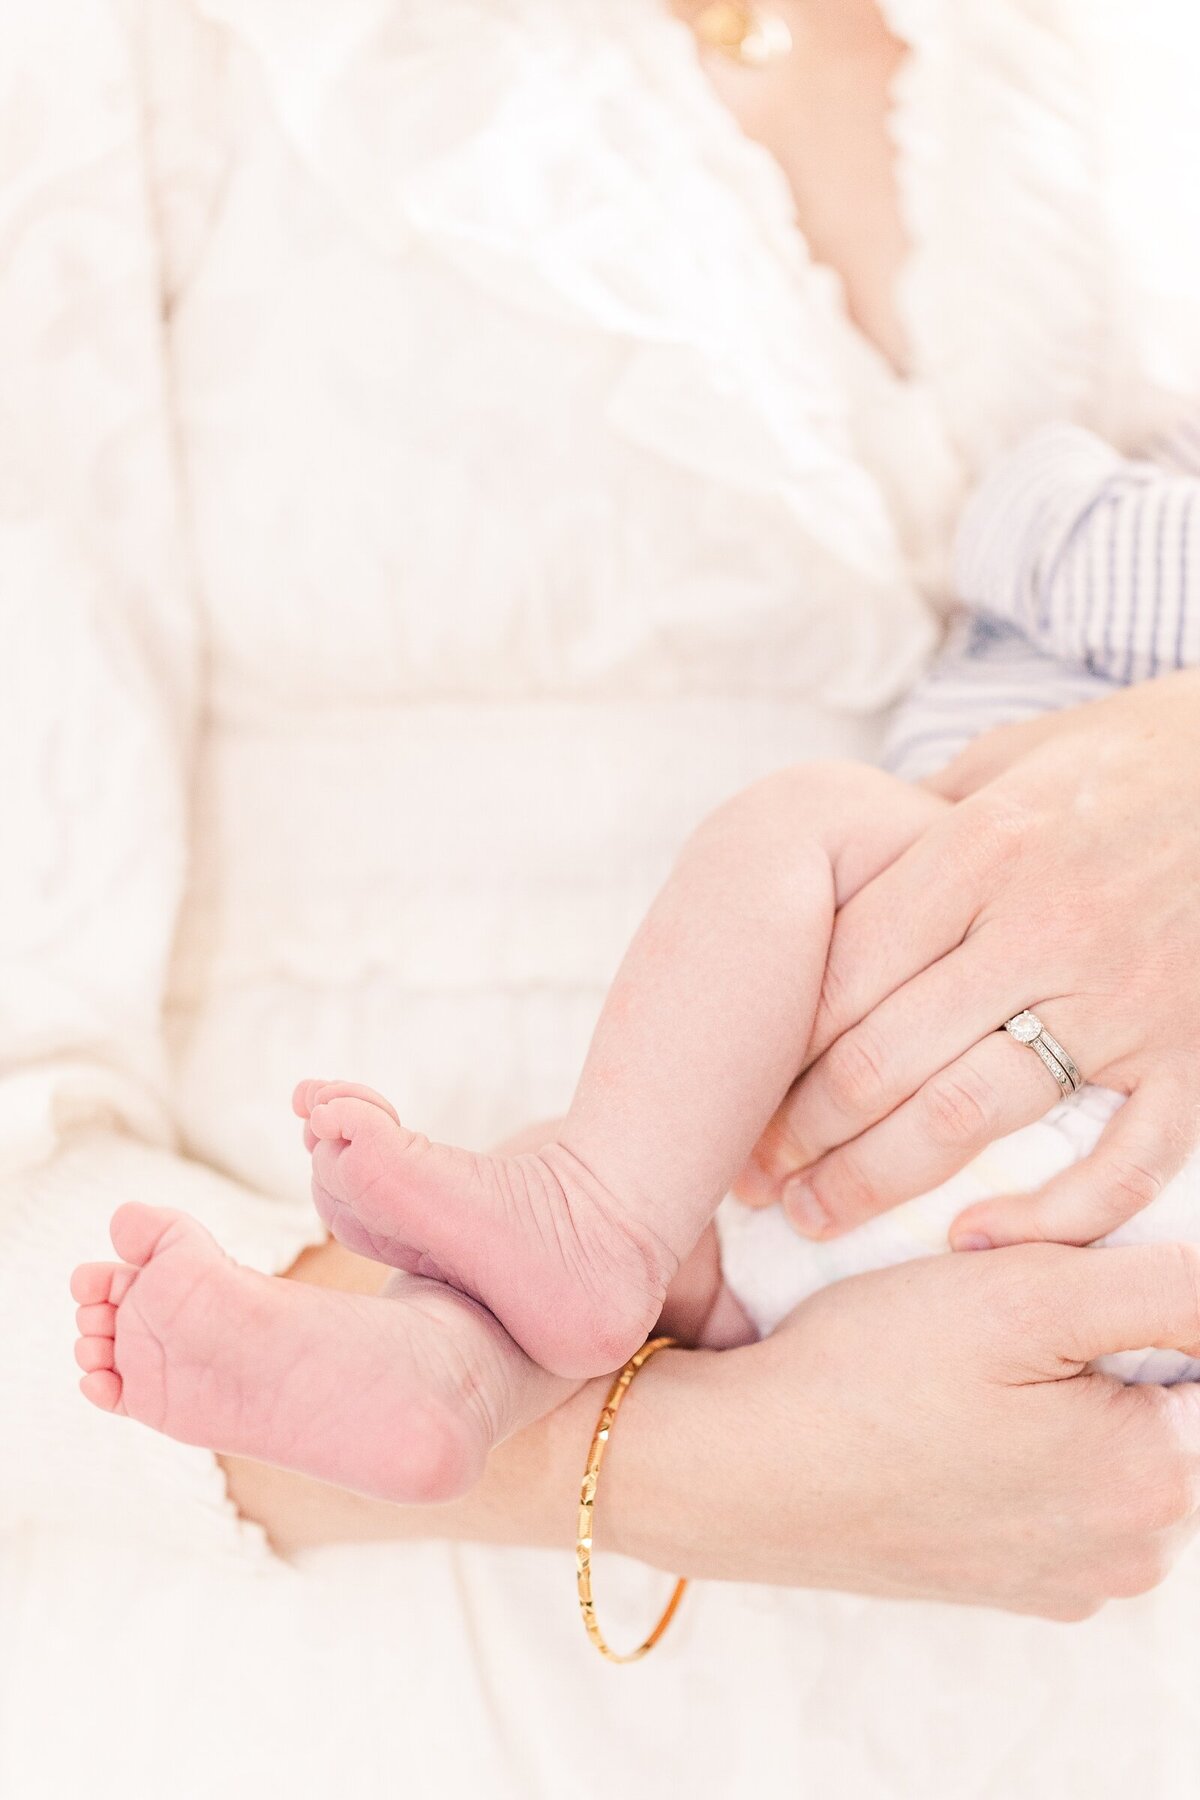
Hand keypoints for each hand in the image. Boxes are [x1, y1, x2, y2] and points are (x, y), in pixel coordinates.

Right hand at [617, 1240, 1199, 1615]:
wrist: (736, 1470)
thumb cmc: (866, 1377)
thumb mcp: (1020, 1294)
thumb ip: (1162, 1290)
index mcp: (1156, 1482)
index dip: (1135, 1304)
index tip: (1052, 1285)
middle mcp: (1129, 1553)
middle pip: (1162, 1406)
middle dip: (1100, 1347)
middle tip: (993, 1308)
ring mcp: (1064, 1578)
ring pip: (1104, 1447)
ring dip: (1057, 1394)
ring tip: (959, 1358)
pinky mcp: (1003, 1582)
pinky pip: (1050, 1493)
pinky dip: (1016, 1443)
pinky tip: (939, 1411)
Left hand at [740, 671, 1199, 1247]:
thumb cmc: (1131, 757)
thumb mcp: (1013, 756)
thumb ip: (921, 817)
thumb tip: (833, 868)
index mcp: (985, 847)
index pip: (845, 969)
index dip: (775, 1046)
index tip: (738, 1092)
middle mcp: (1042, 924)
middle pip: (884, 1052)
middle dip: (801, 1128)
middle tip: (755, 1175)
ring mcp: (1123, 995)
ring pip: (969, 1111)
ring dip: (875, 1178)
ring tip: (814, 1217)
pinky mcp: (1192, 1050)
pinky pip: (1126, 1160)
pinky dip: (1053, 1215)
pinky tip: (971, 1238)